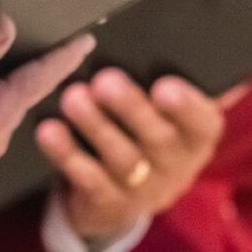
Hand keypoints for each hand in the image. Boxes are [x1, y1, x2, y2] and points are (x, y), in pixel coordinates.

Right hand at [0, 13, 95, 213]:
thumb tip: (6, 22)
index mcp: (0, 114)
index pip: (42, 77)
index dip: (64, 56)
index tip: (87, 41)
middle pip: (27, 94)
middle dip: (39, 71)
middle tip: (55, 49)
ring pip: (5, 110)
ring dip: (12, 89)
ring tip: (13, 69)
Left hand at [36, 70, 223, 242]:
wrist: (123, 197)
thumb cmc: (147, 132)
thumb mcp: (171, 114)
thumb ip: (183, 83)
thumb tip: (203, 48)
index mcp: (197, 135)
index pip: (202, 120)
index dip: (186, 105)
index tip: (163, 86)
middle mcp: (176, 165)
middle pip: (158, 138)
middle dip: (131, 108)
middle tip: (105, 80)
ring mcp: (142, 188)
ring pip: (122, 159)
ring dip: (96, 126)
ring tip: (72, 98)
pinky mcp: (107, 203)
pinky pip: (87, 179)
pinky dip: (66, 154)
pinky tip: (49, 131)